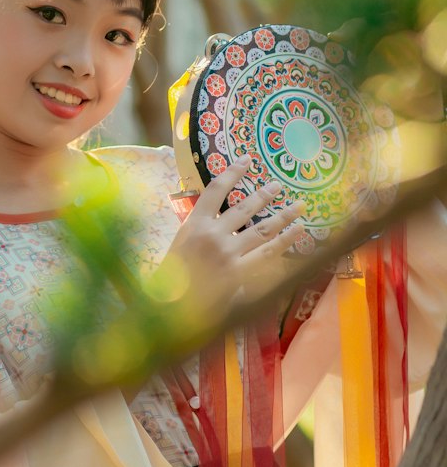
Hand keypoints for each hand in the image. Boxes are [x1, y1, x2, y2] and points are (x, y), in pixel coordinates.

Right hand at [164, 156, 304, 310]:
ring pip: (262, 229)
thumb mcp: (181, 244)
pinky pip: (267, 254)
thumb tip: (225, 223)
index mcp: (194, 223)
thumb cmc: (172, 276)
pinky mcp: (239, 273)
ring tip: (298, 206)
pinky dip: (284, 242)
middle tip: (279, 185)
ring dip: (283, 215)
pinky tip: (296, 232)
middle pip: (244, 207)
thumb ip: (203, 230)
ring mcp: (228, 254)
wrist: (168, 306)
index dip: (232, 172)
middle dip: (264, 195)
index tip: (246, 160)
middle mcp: (212, 234)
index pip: (215, 190)